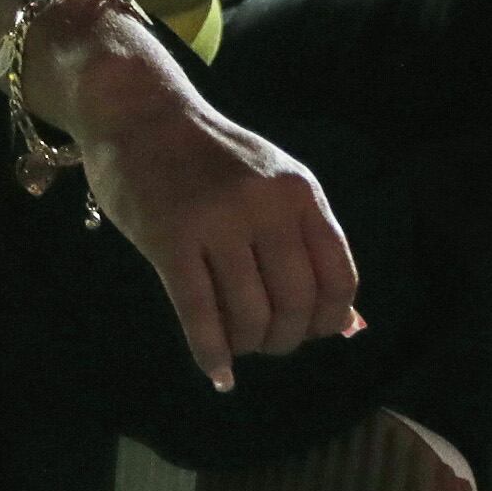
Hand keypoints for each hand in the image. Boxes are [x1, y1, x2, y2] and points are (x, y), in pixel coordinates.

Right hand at [47, 19, 362, 393]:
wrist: (143, 117)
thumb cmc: (215, 160)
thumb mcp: (276, 187)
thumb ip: (308, 245)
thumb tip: (347, 324)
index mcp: (302, 195)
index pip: (339, 277)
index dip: (330, 319)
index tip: (314, 333)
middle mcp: (267, 207)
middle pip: (295, 302)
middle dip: (287, 339)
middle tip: (270, 345)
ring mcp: (218, 222)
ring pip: (249, 312)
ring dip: (249, 345)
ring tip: (242, 347)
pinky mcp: (169, 239)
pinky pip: (198, 312)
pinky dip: (211, 352)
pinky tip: (218, 373)